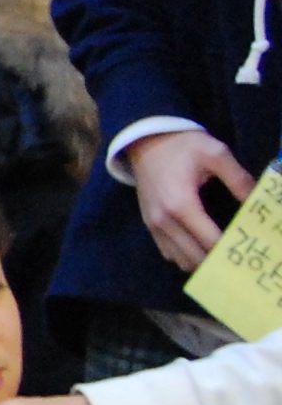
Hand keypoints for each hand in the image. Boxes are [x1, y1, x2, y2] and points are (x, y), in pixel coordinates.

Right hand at [127, 128, 254, 271]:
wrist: (146, 143)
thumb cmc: (182, 147)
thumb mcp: (216, 154)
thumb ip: (239, 179)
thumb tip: (257, 203)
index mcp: (181, 204)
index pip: (210, 241)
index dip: (231, 250)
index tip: (248, 249)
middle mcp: (164, 221)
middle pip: (195, 258)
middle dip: (218, 261)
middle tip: (239, 256)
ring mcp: (154, 226)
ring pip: (181, 260)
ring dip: (202, 262)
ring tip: (223, 255)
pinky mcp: (150, 226)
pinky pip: (169, 254)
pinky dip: (187, 256)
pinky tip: (202, 248)